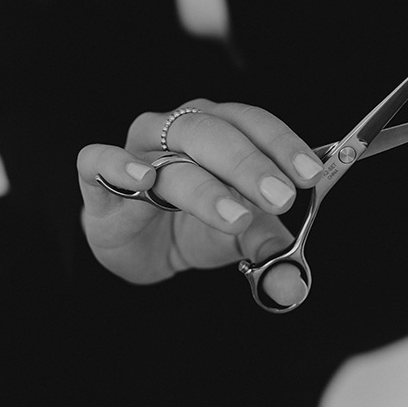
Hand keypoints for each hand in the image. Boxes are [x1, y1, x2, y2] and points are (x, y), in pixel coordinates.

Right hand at [77, 99, 324, 303]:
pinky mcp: (96, 178)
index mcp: (217, 129)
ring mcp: (135, 150)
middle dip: (250, 165)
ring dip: (205, 185)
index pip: (252, 122)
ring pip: (167, 154)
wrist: (139, 246)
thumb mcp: (237, 235)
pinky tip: (144, 179)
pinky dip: (118, 164)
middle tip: (281, 198)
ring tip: (235, 217)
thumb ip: (267, 249)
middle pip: (213, 132)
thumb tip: (291, 286)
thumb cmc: (192, 224)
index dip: (282, 143)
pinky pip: (98, 160)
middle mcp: (176, 130)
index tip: (311, 174)